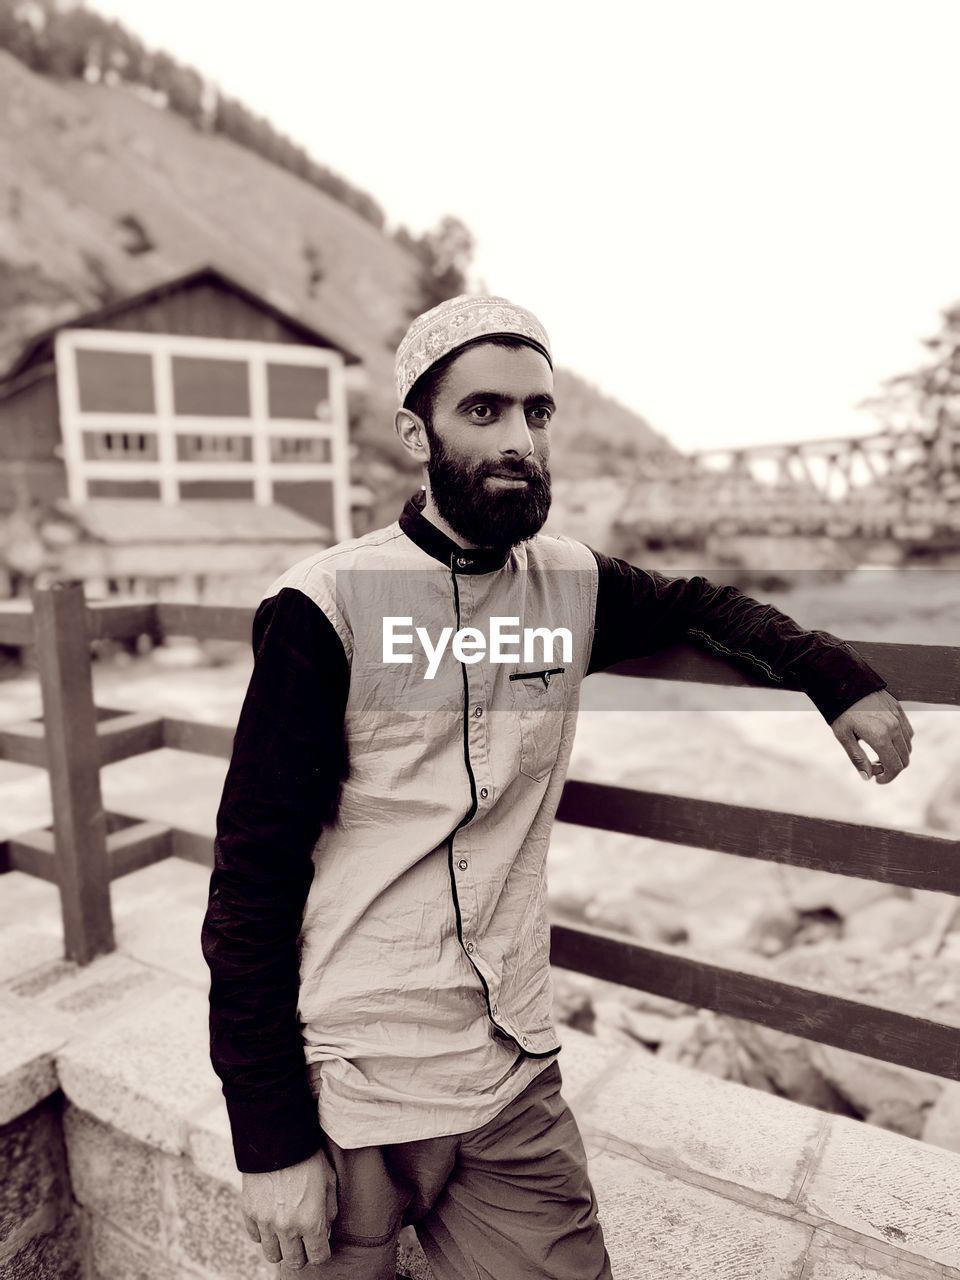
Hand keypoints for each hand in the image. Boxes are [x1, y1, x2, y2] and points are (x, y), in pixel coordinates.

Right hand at [241, 1148, 337, 1270]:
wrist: (278, 1138)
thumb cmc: (308, 1157)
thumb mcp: (329, 1181)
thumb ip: (329, 1211)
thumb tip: (324, 1231)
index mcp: (311, 1221)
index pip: (318, 1257)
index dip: (321, 1252)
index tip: (320, 1243)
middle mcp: (288, 1228)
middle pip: (294, 1261)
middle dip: (301, 1253)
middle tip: (303, 1239)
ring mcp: (266, 1222)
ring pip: (272, 1255)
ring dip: (281, 1246)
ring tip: (286, 1231)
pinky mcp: (249, 1213)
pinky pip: (256, 1237)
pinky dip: (263, 1233)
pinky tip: (271, 1218)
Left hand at [830, 689, 913, 784]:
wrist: (844, 683)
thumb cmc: (841, 711)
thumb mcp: (844, 736)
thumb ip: (857, 758)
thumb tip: (867, 777)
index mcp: (880, 736)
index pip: (894, 766)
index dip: (888, 778)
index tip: (877, 780)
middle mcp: (893, 727)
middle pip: (904, 759)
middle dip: (892, 769)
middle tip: (875, 767)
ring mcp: (898, 717)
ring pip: (908, 746)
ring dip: (897, 755)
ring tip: (879, 754)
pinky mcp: (899, 709)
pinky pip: (908, 731)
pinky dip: (901, 742)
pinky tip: (886, 740)